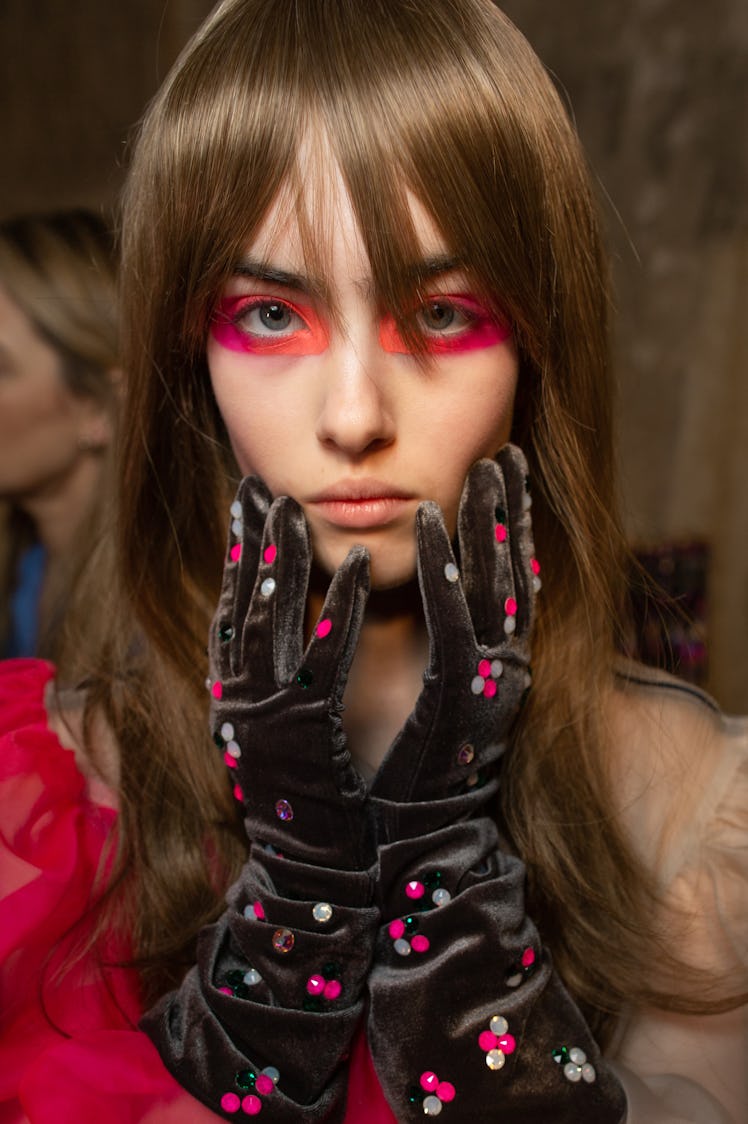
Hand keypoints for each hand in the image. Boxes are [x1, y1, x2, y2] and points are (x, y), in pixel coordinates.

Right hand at [208, 477, 373, 868]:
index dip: (238, 553)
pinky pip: (326, 655)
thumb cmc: (306, 802)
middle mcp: (242, 699)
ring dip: (285, 555)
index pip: (231, 609)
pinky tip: (356, 563)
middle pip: (243, 600)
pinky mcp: (309, 731)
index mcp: (236, 698)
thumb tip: (279, 635)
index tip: (246, 503)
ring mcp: (271, 713)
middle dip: (251, 538)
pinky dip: (338, 605)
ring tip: (292, 503)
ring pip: (273, 616)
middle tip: (260, 484)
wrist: (316, 874)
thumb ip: (274, 684)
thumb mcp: (277, 734)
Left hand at [371, 445, 535, 815]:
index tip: (502, 476)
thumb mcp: (428, 698)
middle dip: (509, 512)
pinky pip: (456, 617)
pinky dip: (450, 565)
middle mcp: (501, 669)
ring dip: (488, 522)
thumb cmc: (407, 772)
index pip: (505, 584)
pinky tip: (441, 520)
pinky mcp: (460, 696)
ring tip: (486, 467)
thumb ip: (437, 649)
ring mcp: (486, 681)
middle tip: (506, 454)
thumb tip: (428, 598)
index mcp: (490, 667)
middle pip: (512, 574)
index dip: (507, 527)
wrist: (405, 844)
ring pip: (495, 585)